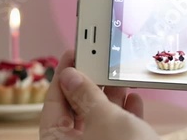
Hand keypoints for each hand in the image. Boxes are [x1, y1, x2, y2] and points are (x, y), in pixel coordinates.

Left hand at [40, 50, 158, 139]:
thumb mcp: (104, 119)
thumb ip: (86, 95)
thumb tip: (70, 75)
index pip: (53, 102)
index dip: (62, 76)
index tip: (72, 55)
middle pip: (75, 109)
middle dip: (89, 84)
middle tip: (96, 62)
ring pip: (98, 119)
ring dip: (109, 97)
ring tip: (117, 77)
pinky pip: (117, 131)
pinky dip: (125, 115)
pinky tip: (134, 100)